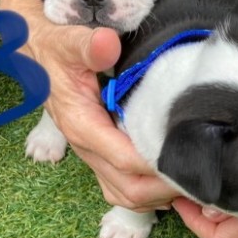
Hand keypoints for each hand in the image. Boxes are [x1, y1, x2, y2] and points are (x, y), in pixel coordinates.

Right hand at [20, 9, 180, 211]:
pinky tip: (171, 181)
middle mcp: (87, 147)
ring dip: (158, 195)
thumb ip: (89, 45)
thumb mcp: (69, 42)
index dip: (157, 165)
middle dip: (163, 188)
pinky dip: (148, 194)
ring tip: (189, 181)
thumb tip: (107, 45)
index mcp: (82, 125)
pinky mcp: (99, 156)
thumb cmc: (58, 50)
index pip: (124, 159)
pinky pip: (122, 189)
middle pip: (129, 188)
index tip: (188, 158)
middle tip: (197, 175)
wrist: (40, 55)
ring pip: (126, 196)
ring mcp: (93, 155)